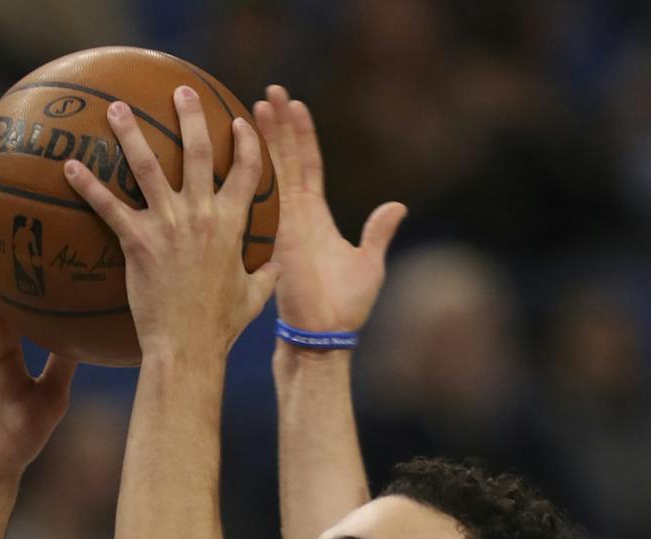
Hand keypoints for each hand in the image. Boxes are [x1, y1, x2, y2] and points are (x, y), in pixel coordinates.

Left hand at [63, 90, 277, 362]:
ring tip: (115, 107)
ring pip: (146, 166)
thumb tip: (276, 266)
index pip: (246, 171)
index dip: (246, 143)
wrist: (188, 348)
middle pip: (198, 151)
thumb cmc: (220, 328)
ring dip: (129, 131)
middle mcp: (202, 215)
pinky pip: (108, 205)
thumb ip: (266, 276)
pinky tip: (69, 166)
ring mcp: (168, 225)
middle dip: (191, 114)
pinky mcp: (137, 241)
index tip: (238, 123)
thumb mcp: (252, 299)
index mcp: (232, 225)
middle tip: (181, 90)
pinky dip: (87, 185)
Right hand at [254, 85, 405, 335]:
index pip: (309, 166)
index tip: (297, 106)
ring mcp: (285, 222)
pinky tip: (253, 137)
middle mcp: (297, 215)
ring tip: (262, 100)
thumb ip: (379, 232)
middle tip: (271, 91)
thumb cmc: (345, 307)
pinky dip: (263, 163)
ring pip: (275, 167)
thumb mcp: (370, 262)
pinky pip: (270, 191)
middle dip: (279, 125)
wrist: (325, 335)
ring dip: (269, 134)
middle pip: (287, 158)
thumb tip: (397, 206)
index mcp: (316, 218)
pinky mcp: (279, 233)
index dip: (303, 136)